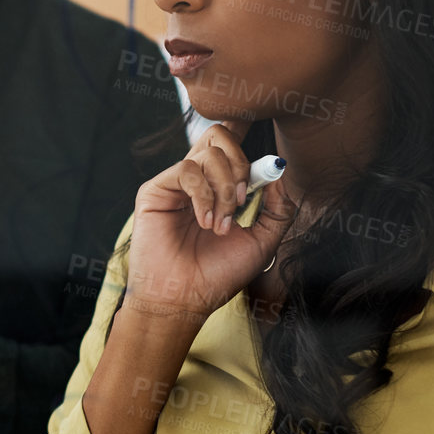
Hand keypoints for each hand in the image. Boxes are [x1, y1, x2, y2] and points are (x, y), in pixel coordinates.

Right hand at [124, 119, 297, 320]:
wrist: (185, 299)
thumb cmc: (218, 275)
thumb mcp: (263, 242)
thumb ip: (277, 209)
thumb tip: (277, 174)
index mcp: (220, 187)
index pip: (233, 145)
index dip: (249, 147)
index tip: (264, 175)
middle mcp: (198, 180)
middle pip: (220, 134)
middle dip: (241, 164)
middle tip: (242, 201)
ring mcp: (176, 184)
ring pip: (208, 152)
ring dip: (224, 189)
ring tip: (220, 224)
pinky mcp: (155, 190)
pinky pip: (186, 170)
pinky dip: (203, 195)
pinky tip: (204, 222)